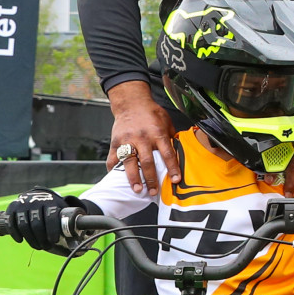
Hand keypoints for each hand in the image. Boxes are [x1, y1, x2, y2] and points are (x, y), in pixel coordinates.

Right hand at [3, 190, 77, 253]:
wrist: (40, 195)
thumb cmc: (55, 208)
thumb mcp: (64, 210)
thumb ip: (72, 220)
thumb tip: (88, 233)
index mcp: (51, 201)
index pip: (51, 217)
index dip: (52, 230)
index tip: (54, 241)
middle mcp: (36, 201)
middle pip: (36, 224)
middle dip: (41, 238)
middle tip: (46, 247)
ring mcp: (22, 204)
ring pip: (23, 224)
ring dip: (30, 238)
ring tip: (37, 246)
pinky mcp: (12, 208)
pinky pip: (11, 222)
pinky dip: (15, 233)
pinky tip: (20, 240)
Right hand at [107, 80, 180, 197]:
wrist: (131, 103)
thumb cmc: (151, 113)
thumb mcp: (167, 122)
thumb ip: (171, 137)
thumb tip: (181, 152)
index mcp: (157, 133)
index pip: (167, 153)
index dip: (172, 168)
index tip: (175, 180)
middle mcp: (142, 138)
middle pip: (147, 162)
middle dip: (151, 178)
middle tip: (153, 191)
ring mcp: (127, 140)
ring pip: (129, 162)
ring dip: (133, 178)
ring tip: (137, 189)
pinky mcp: (115, 141)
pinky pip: (113, 157)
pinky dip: (113, 168)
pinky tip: (115, 178)